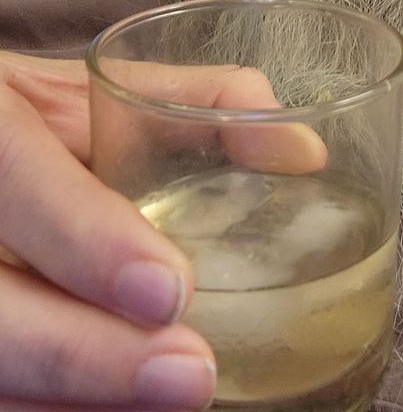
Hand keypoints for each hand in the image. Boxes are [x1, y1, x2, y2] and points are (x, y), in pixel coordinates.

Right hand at [0, 50, 325, 410]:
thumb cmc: (37, 121)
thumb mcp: (105, 92)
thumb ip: (199, 102)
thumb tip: (303, 152)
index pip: (16, 177)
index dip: (83, 239)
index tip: (169, 288)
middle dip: (83, 353)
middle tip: (190, 375)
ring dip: (76, 396)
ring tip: (170, 402)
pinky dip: (58, 409)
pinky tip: (123, 410)